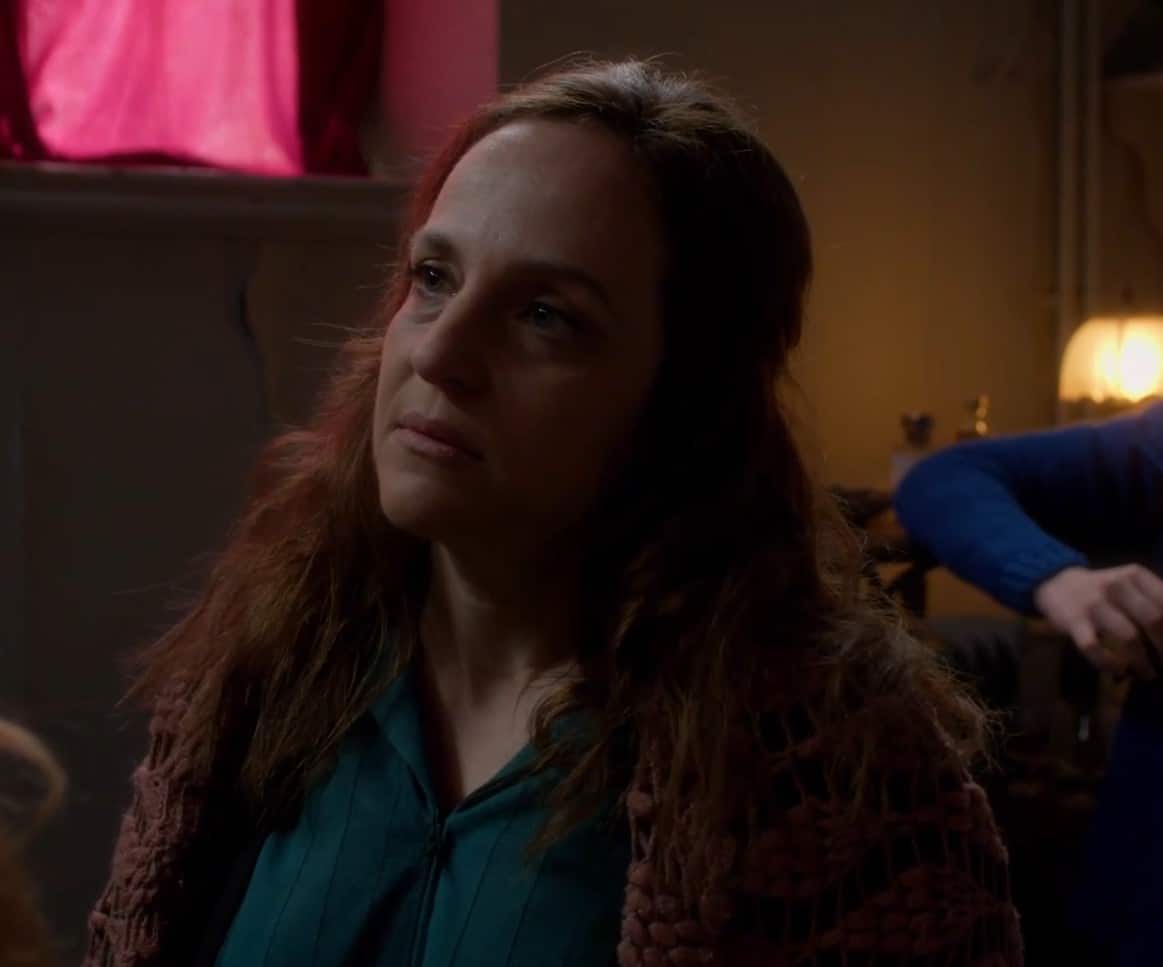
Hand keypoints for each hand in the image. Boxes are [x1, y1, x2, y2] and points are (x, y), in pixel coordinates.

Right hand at [1033, 565, 1162, 679]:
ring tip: (1147, 674)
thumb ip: (1156, 601)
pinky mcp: (1073, 620)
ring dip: (1142, 662)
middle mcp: (1116, 586)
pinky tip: (1117, 669)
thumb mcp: (1131, 584)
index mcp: (1135, 575)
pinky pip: (1093, 646)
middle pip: (1154, 619)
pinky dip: (1108, 662)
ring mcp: (1093, 603)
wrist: (1057, 584)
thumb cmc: (1105, 591)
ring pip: (1128, 636)